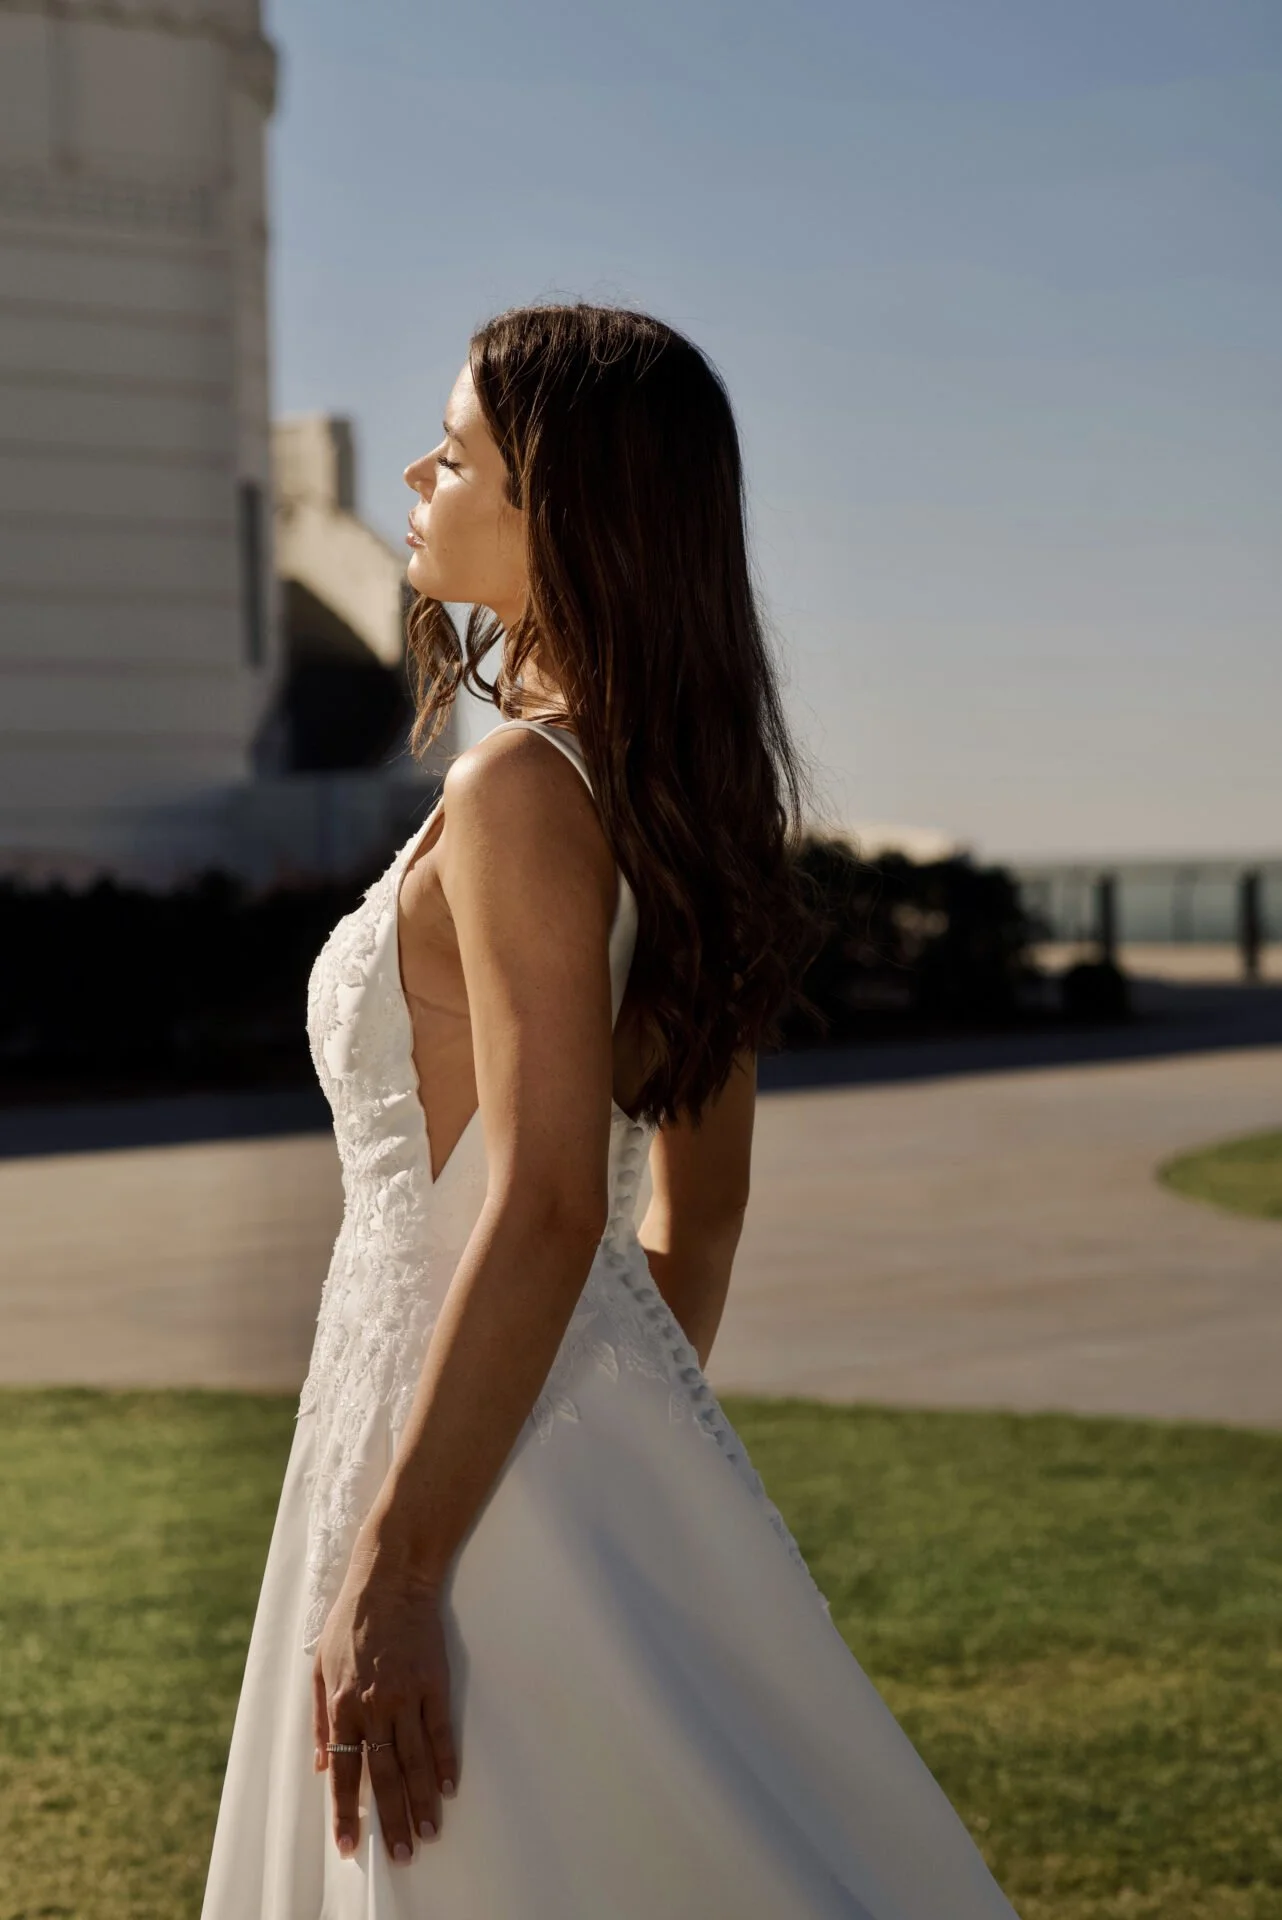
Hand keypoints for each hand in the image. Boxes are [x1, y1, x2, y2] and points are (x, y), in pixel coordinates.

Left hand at [311, 1545, 458, 1862]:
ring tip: (428, 1834)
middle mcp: (373, 1705)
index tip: (350, 1846)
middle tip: (400, 1855)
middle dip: (391, 1819)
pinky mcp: (433, 1681)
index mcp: (342, 1704)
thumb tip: (321, 1764)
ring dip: (421, 1801)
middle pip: (384, 1774)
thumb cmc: (351, 1620)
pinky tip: (448, 1788)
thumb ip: (320, 1719)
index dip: (347, 1811)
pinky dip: (445, 1761)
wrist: (390, 1577)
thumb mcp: (319, 1666)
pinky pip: (440, 1730)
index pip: (345, 1771)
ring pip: (415, 1759)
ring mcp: (406, 1694)